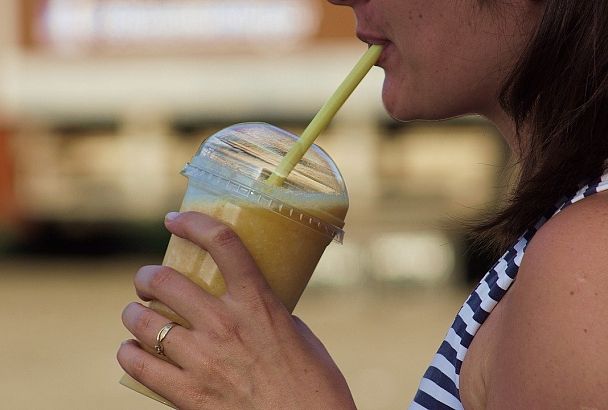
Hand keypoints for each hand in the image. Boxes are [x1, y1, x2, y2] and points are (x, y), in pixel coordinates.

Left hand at [117, 211, 355, 409]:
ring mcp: (202, 359)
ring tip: (138, 315)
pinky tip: (134, 350)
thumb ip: (267, 313)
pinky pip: (137, 363)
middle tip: (149, 281)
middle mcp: (225, 324)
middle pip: (165, 280)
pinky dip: (130, 352)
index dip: (194, 223)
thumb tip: (246, 305)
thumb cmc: (314, 384)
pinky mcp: (187, 394)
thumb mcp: (297, 334)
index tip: (175, 220)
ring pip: (143, 320)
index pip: (222, 243)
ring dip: (134, 313)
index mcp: (258, 303)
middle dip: (148, 276)